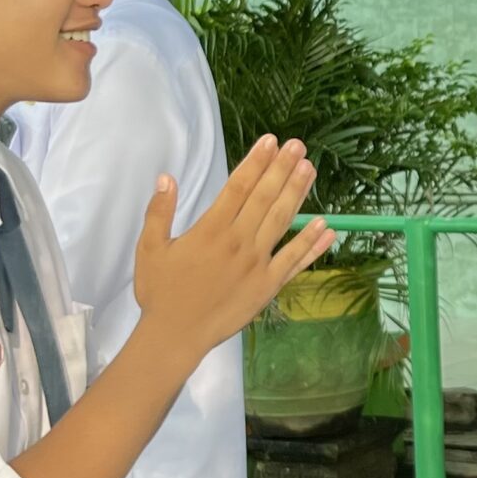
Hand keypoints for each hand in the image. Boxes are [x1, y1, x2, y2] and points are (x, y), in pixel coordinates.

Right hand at [134, 137, 335, 353]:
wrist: (176, 335)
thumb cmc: (160, 292)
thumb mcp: (150, 249)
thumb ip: (159, 212)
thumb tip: (166, 177)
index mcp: (210, 230)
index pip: (238, 187)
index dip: (255, 162)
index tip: (270, 142)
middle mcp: (238, 242)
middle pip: (264, 198)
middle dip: (282, 169)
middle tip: (298, 145)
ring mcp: (257, 264)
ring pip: (282, 221)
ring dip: (297, 194)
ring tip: (310, 169)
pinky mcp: (268, 285)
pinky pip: (294, 260)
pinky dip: (311, 243)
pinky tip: (326, 226)